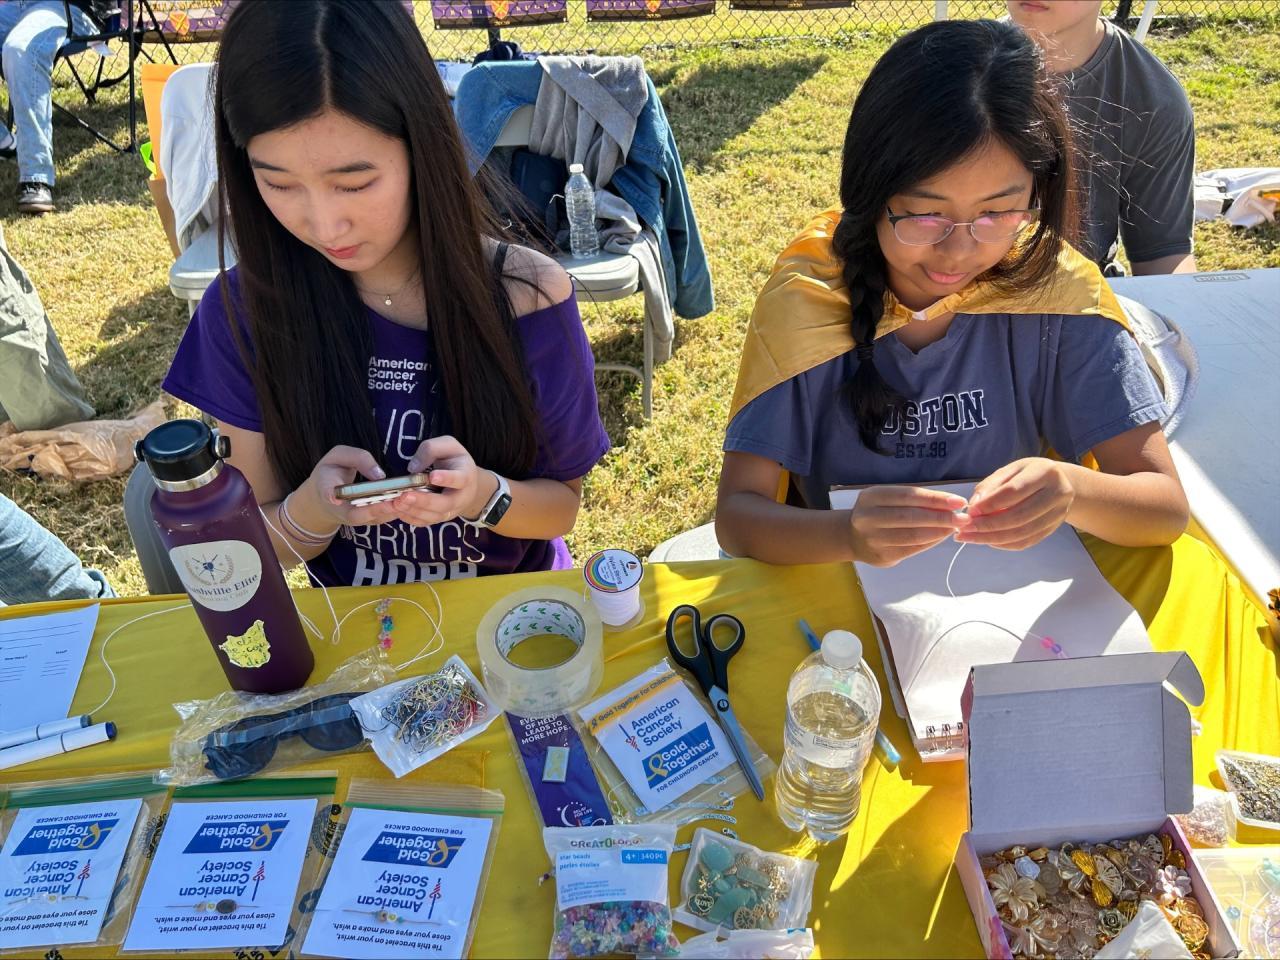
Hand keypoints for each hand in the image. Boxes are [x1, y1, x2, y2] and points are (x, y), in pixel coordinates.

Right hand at [304, 445, 401, 527]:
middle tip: (394, 502)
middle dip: (376, 510)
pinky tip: (411, 501)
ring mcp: (356, 518)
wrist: (323, 498)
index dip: (331, 496)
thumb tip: (379, 475)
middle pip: (357, 515)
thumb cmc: (332, 473)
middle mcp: (341, 510)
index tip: (335, 498)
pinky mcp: (369, 520)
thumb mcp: (338, 457)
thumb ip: (357, 458)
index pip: (327, 494)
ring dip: (391, 512)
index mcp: (327, 490)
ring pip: (373, 519)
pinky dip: (396, 511)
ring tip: (408, 500)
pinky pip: (382, 518)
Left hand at [389, 435, 495, 527]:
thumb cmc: (455, 460)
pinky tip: (398, 510)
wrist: (467, 483)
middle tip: (406, 495)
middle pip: (445, 503)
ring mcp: (451, 510)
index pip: (459, 479)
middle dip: (425, 501)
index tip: (433, 476)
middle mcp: (461, 497)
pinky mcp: (440, 517)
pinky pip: (426, 522)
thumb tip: (413, 468)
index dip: (447, 479)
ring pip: (434, 516)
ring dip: (414, 510)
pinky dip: (411, 518)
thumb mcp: (448, 446)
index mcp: (466, 476)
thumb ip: (431, 450)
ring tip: (396, 502)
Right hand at [848, 485, 967, 566]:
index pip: (909, 496)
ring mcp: (873, 539)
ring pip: (913, 535)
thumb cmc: (879, 513)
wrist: (852, 538)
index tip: (958, 501)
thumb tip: (950, 505)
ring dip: (939, 531)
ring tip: (955, 527)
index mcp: (872, 497)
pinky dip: (931, 542)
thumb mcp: (889, 499)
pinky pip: (912, 549)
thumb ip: (914, 500)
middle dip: (941, 517)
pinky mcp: (882, 556)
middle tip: (963, 518)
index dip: (935, 499)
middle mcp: (868, 517)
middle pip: (911, 517)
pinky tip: (942, 536)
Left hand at [959, 458, 1074, 549]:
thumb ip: (991, 486)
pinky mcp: (1053, 528)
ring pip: (1022, 533)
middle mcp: (1057, 494)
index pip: (1014, 492)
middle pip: (1019, 516)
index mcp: (1045, 473)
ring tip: (970, 537)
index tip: (970, 511)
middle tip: (964, 529)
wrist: (1060, 483)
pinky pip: (1026, 542)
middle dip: (988, 525)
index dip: (990, 504)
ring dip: (992, 538)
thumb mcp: (1010, 471)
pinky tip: (986, 540)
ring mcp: (1058, 513)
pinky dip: (1004, 544)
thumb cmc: (1028, 474)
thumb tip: (974, 505)